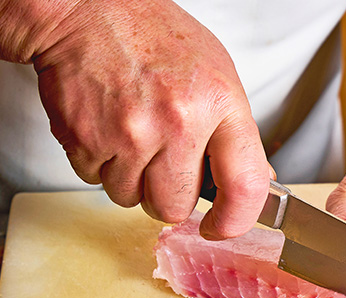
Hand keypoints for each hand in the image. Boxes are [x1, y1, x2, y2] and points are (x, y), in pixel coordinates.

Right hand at [23, 0, 270, 238]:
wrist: (88, 11)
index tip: (223, 226)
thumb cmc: (156, 39)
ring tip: (134, 135)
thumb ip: (238, 134)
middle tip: (164, 161)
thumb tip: (256, 182)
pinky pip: (96, 182)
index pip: (244, 185)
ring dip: (132, 180)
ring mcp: (129, 134)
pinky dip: (101, 165)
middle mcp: (177, 122)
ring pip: (132, 200)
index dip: (236, 220)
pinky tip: (108, 128)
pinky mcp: (86, 140)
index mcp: (219, 104)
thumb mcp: (218, 75)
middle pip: (175, 207)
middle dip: (170, 195)